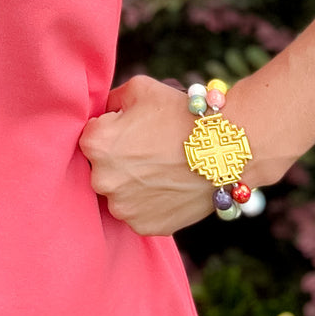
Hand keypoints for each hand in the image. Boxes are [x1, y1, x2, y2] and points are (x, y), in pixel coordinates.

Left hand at [78, 74, 213, 235]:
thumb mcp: (137, 89)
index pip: (91, 135)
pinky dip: (149, 202)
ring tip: (160, 167)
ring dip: (132, 182)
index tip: (135, 127)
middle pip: (102, 166)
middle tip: (149, 148)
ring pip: (119, 192)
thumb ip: (110, 101)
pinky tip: (167, 185)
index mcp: (95, 143)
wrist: (223, 149)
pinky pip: (138, 212)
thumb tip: (102, 114)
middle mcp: (102, 180)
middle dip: (119, 157)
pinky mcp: (145, 227)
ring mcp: (124, 208)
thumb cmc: (179, 113)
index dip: (113, 127)